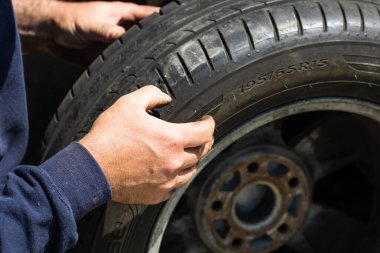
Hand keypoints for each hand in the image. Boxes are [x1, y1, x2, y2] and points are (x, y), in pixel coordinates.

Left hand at [14, 0, 158, 65]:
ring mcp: (117, 44)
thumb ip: (110, 32)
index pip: (150, 16)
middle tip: (171, 54)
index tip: (178, 28)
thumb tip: (125, 39)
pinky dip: (130, 68)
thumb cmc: (70, 19)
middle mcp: (123, 30)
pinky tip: (136, 74)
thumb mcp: (93, 23)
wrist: (51, 33)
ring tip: (157, 67)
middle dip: (157, 43)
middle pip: (147, 36)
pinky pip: (123, 63)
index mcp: (123, 14)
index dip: (164, 21)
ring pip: (136, 52)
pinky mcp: (109, 57)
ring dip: (144, 58)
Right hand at [79, 86, 214, 204]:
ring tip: (188, 152)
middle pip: (202, 152)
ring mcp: (167, 181)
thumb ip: (151, 95)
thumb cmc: (108, 137)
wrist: (91, 169)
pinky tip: (171, 170)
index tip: (207, 121)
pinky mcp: (158, 194)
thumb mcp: (129, 104)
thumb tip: (164, 98)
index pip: (205, 132)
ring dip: (193, 160)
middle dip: (204, 141)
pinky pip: (176, 185)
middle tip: (200, 135)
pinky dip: (177, 176)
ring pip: (192, 170)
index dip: (210, 124)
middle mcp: (174, 162)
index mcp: (171, 139)